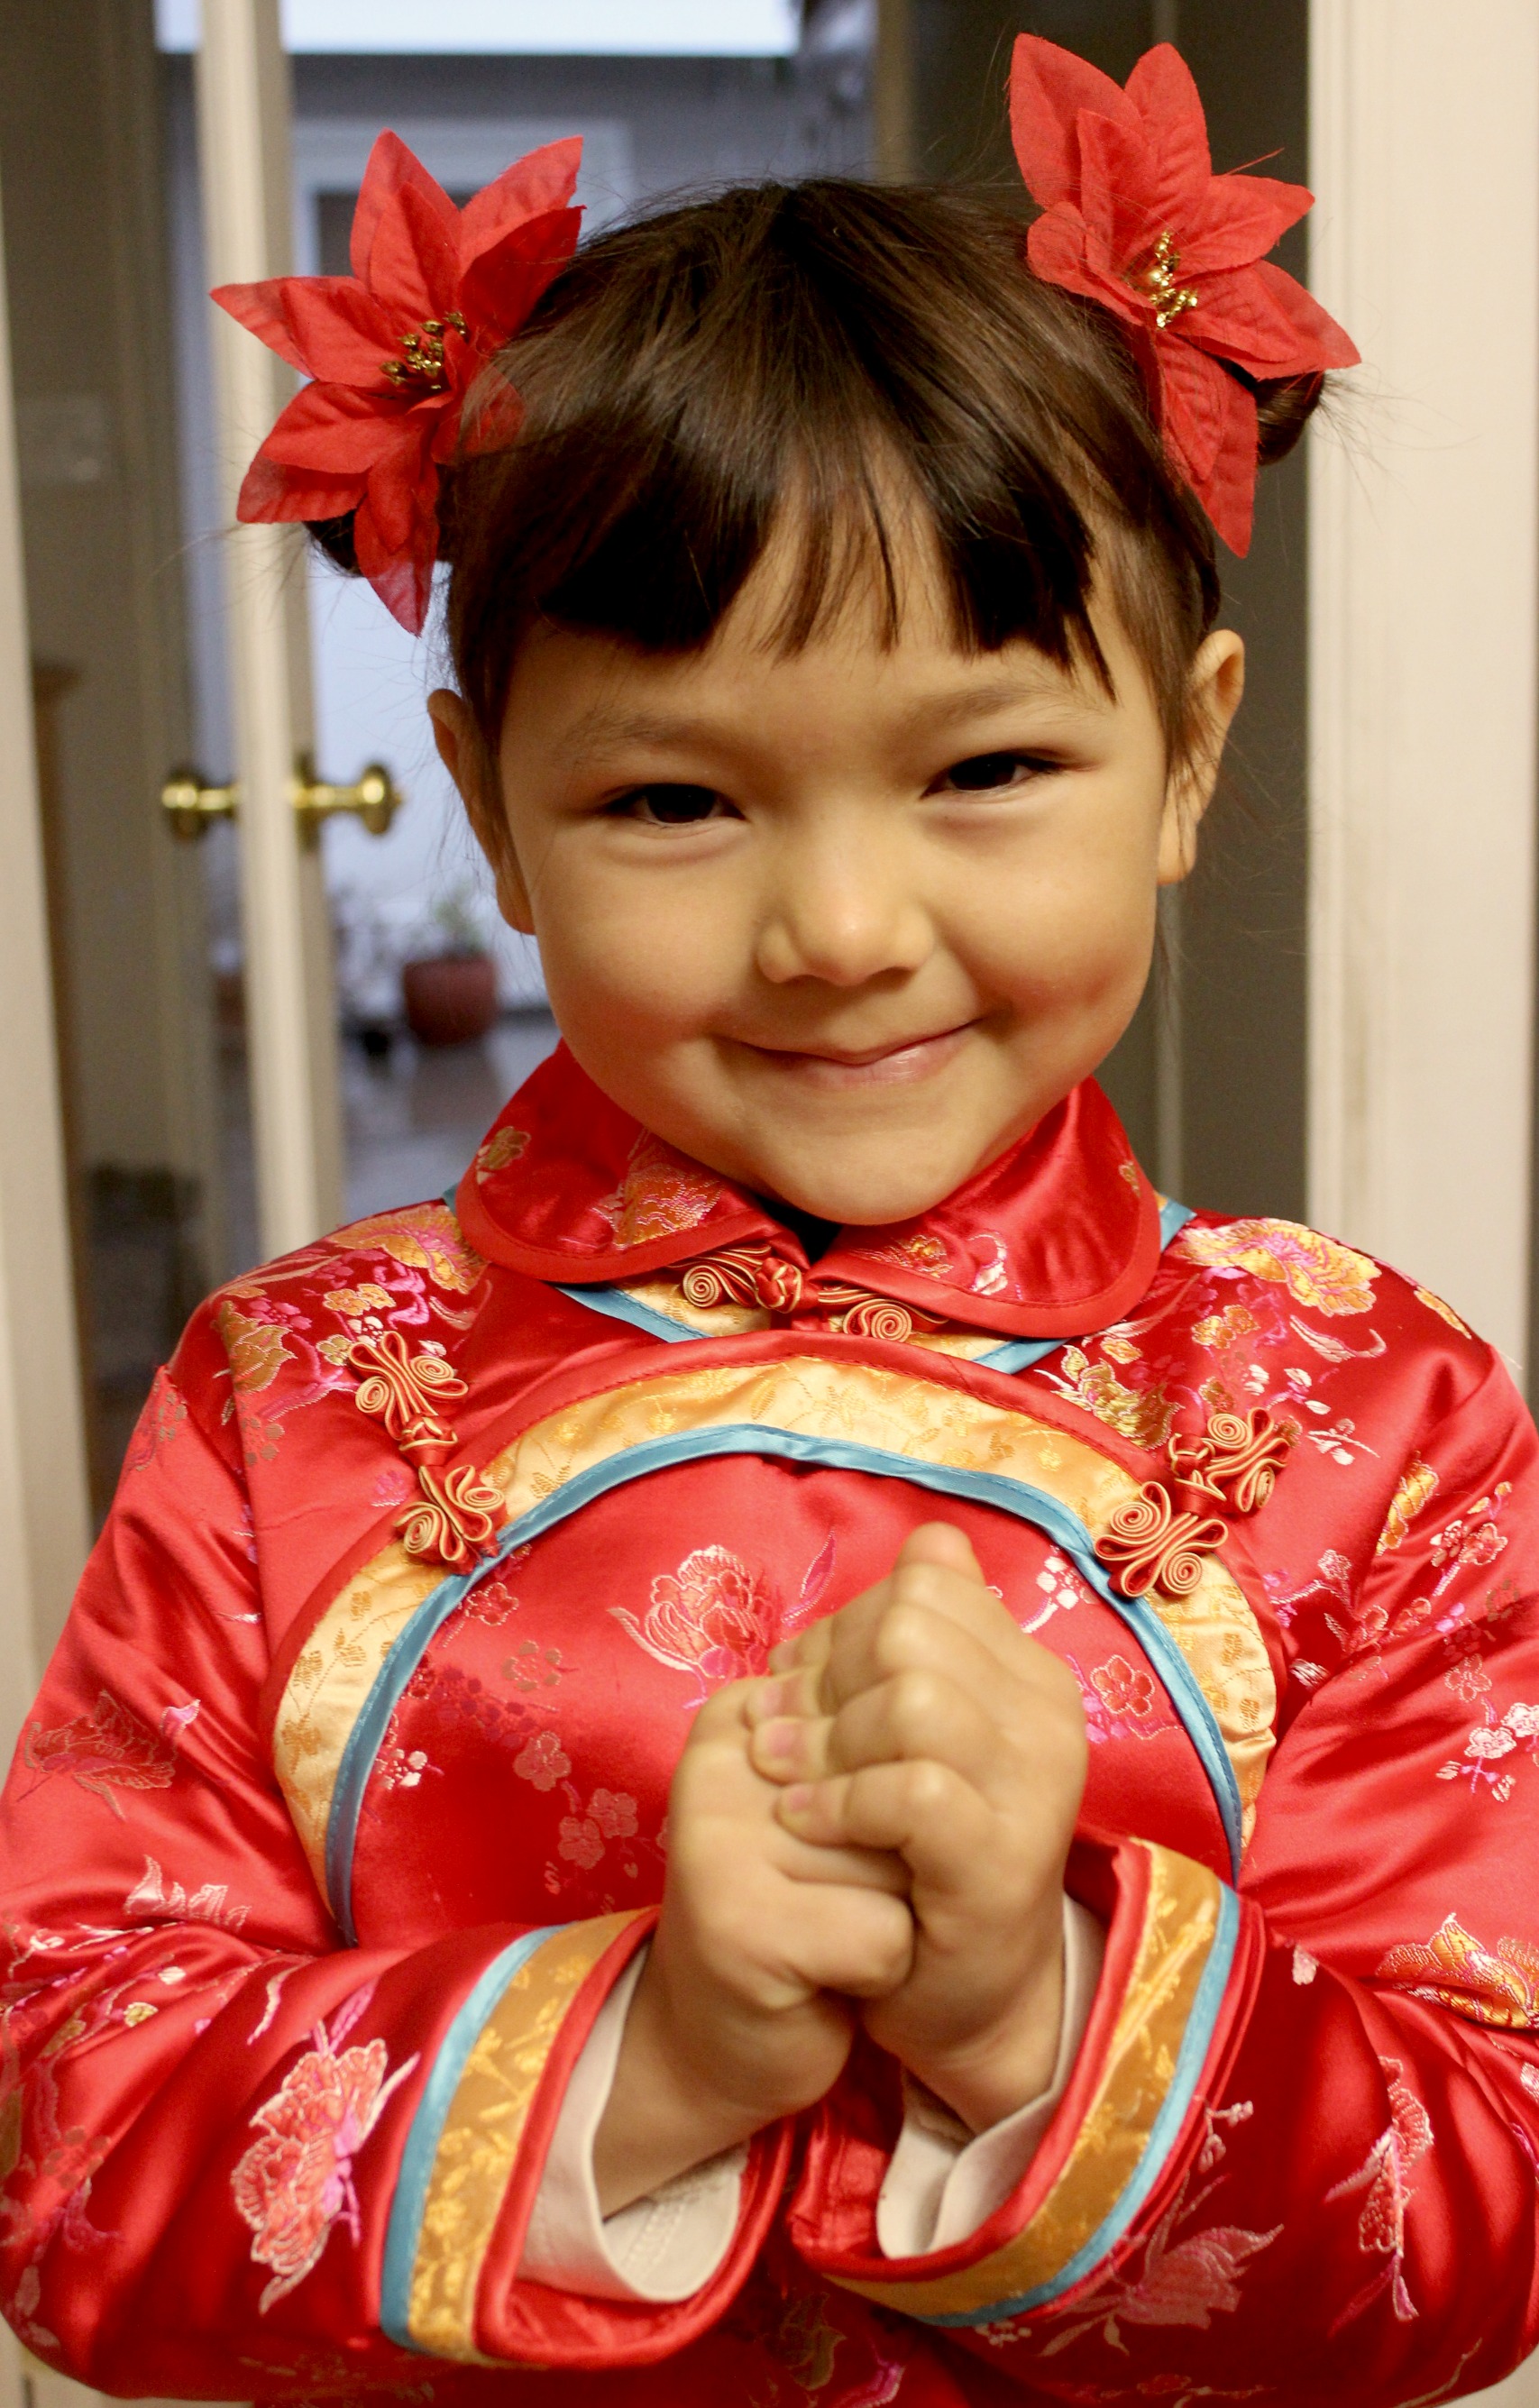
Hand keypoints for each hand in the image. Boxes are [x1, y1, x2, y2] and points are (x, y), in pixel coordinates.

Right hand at [593, 1677, 912, 2213]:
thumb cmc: (802, 1911)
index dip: (903, 1792)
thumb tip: (941, 1737)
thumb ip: (878, 1750)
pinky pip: (887, 1936)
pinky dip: (886, 1971)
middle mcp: (721, 1758)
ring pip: (904, 1857)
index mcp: (744, 1710)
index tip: (846, 1838)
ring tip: (837, 1930)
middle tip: (843, 1894)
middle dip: (906, 1852)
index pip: (895, 1714)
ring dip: (899, 1911)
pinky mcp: (741, 1925)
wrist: (715, 2046)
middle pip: (904, 1779)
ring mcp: (721, 1838)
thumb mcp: (838, 1807)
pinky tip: (832, 1978)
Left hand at [746, 1524, 1086, 2133]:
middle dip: (824, 1676)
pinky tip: (806, 1819)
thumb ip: (918, 1642)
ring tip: (783, 1776)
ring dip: (826, 1739)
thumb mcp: (919, 1733)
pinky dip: (843, 1800)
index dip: (841, 1626)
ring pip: (916, 1698)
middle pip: (911, 1629)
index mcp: (1028, 1673)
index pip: (923, 1585)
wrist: (964, 1996)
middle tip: (777, 1733)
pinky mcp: (1003, 1859)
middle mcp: (1048, 1716)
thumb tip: (928, 1543)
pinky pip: (915, 1789)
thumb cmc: (923, 1854)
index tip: (799, 1683)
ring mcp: (1035, 1789)